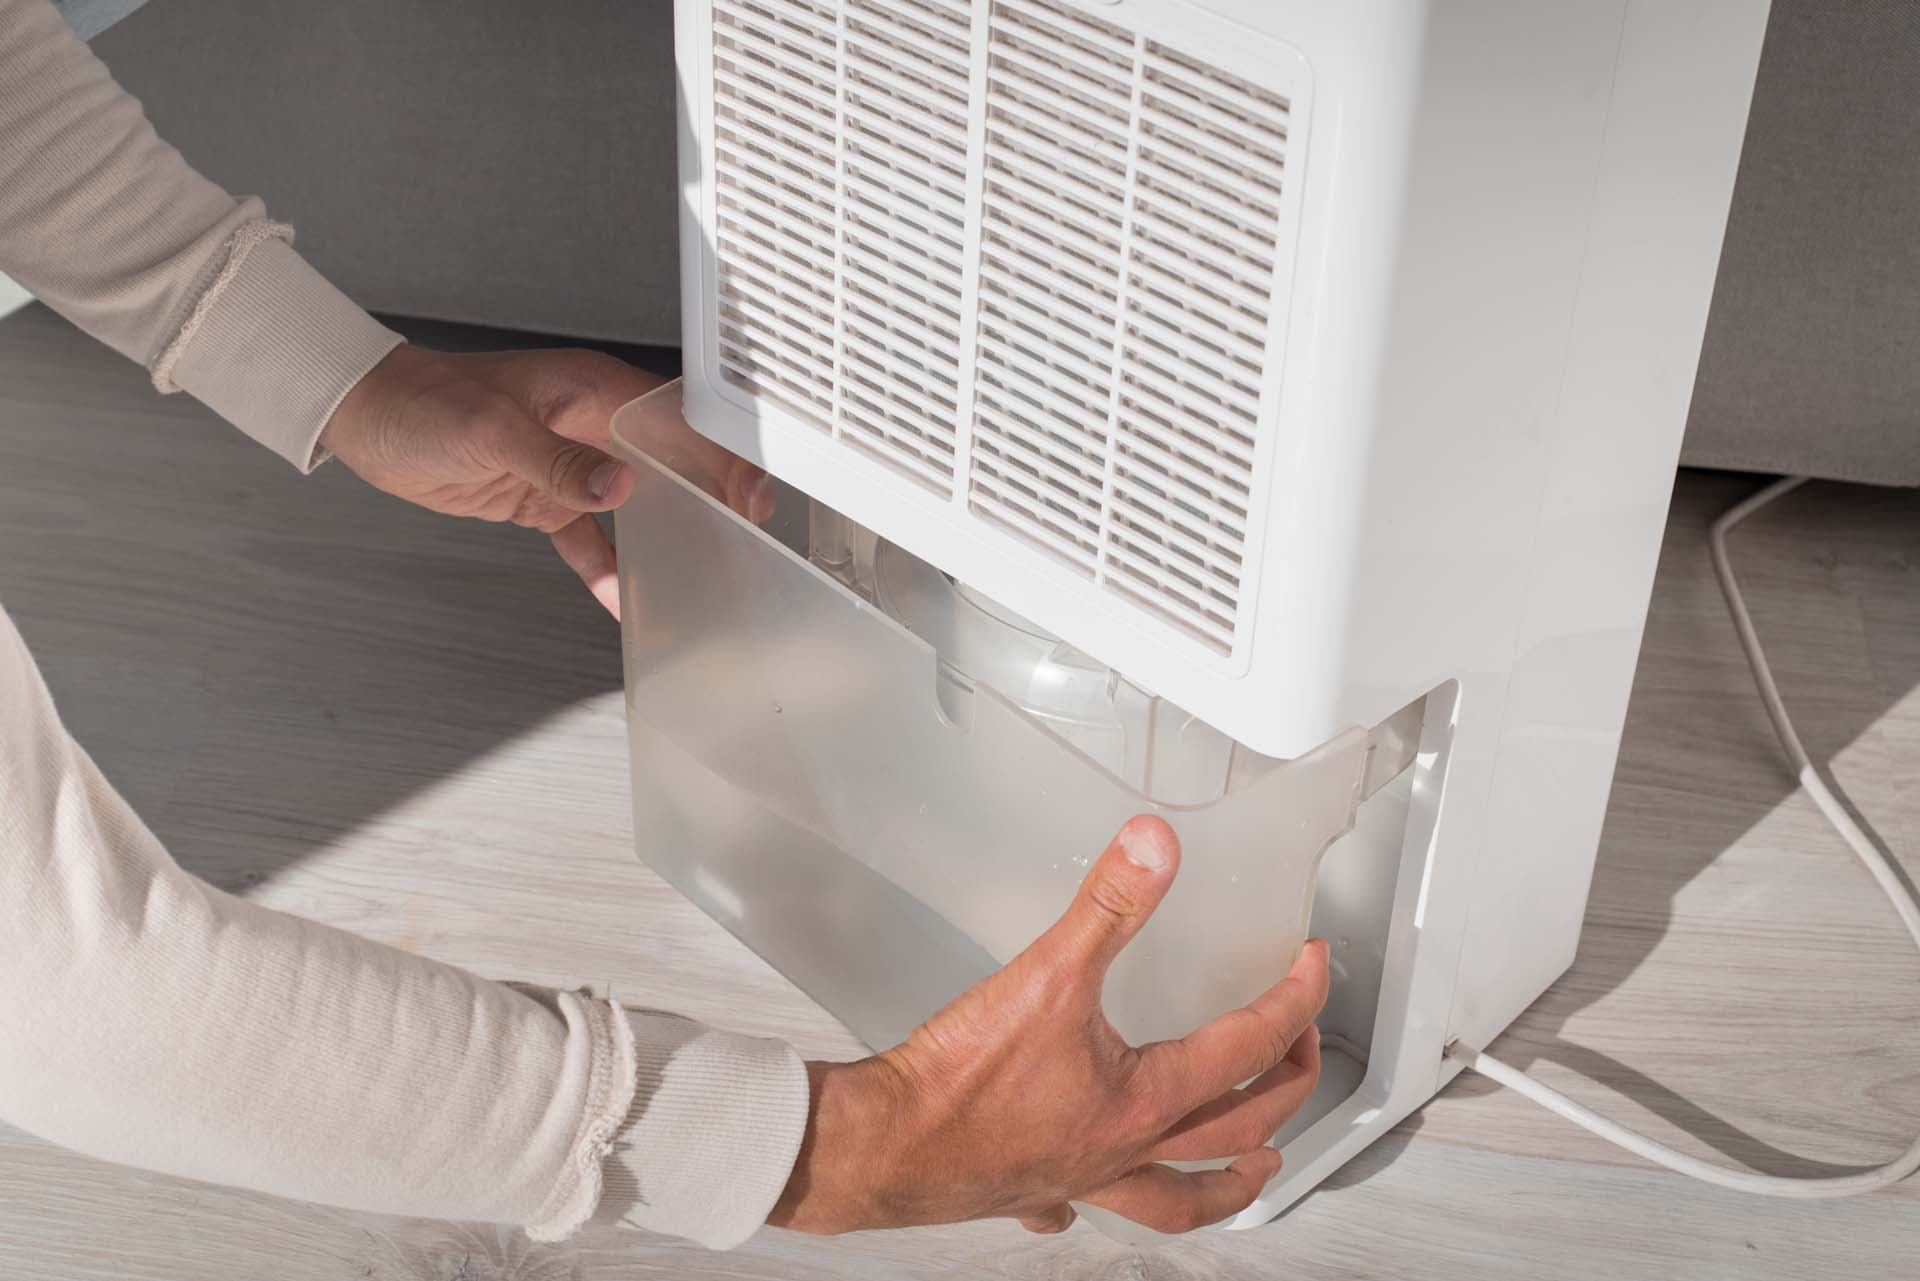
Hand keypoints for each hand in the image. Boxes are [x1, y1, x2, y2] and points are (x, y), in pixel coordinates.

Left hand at [320, 344, 771, 617]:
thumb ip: (556, 460)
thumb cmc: (424, 402)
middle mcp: (592, 424)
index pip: (675, 419)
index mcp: (592, 389)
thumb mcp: (490, 429)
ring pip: (636, 504)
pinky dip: (606, 567)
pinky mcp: (546, 498)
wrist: (368, 420)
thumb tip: (617, 485)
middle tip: (743, 536)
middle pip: (669, 461)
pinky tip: (623, 598)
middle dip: (708, 497)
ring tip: (697, 574)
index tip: (744, 491)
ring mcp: (571, 463)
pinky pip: (588, 538)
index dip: (718, 451)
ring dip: (663, 538)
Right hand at [770, 816, 1328, 1235]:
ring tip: (1259, 1168)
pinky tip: (1086, 1198)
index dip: (1294, 1001)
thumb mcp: (1046, 974)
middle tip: (1302, 1049)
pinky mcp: (1030, 1188)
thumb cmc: (961, 1082)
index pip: (1247, 1046)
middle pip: (1236, 1127)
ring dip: (1228, 1181)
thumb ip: (1107, 906)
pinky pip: (1080, 1206)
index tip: (1313, 967)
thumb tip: (1154, 848)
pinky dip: (1100, 1202)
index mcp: (1143, 1098)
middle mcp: (1125, 1148)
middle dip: (1285, 1085)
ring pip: (1178, 1196)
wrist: (885, 1145)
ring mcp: (1082, 1177)